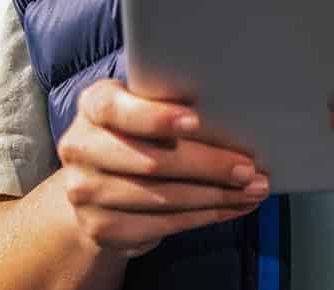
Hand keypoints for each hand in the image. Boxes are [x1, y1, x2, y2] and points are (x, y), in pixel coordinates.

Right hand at [57, 79, 269, 257]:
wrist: (94, 185)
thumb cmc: (134, 135)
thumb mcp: (141, 109)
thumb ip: (168, 106)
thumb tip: (230, 117)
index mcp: (93, 106)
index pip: (119, 109)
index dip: (156, 117)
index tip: (195, 120)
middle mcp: (81, 147)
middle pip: (152, 161)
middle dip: (209, 165)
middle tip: (249, 168)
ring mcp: (86, 192)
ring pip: (164, 197)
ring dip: (216, 196)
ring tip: (252, 190)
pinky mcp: (102, 228)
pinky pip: (163, 225)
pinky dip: (205, 216)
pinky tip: (231, 207)